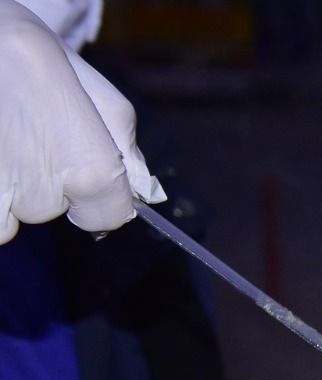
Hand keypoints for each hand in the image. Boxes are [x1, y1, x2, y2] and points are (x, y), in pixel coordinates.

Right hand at [0, 0, 164, 242]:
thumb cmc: (27, 54)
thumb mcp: (94, 89)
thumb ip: (124, 144)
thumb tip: (142, 188)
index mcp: (90, 172)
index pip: (109, 217)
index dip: (101, 197)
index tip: (83, 170)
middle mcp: (46, 194)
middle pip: (57, 210)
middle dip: (51, 181)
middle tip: (33, 133)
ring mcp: (1, 197)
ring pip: (19, 213)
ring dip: (15, 186)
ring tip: (8, 138)